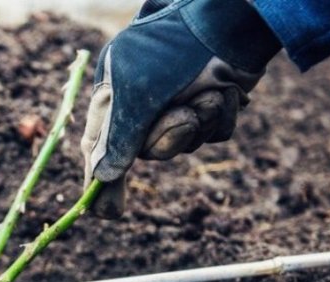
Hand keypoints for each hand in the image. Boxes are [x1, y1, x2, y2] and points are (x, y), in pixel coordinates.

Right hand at [81, 0, 280, 217]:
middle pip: (150, 152)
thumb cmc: (172, 49)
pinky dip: (221, 116)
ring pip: (185, 146)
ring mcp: (178, 105)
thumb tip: (101, 179)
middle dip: (170, 138)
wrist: (228, 21)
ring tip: (207, 90)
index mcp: (115, 96)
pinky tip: (224, 90)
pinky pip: (213, 134)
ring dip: (200, 122)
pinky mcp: (210, 106)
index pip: (100, 147)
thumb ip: (118, 138)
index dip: (100, 180)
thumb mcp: (135, 93)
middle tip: (182, 116)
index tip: (103, 213)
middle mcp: (144, 104)